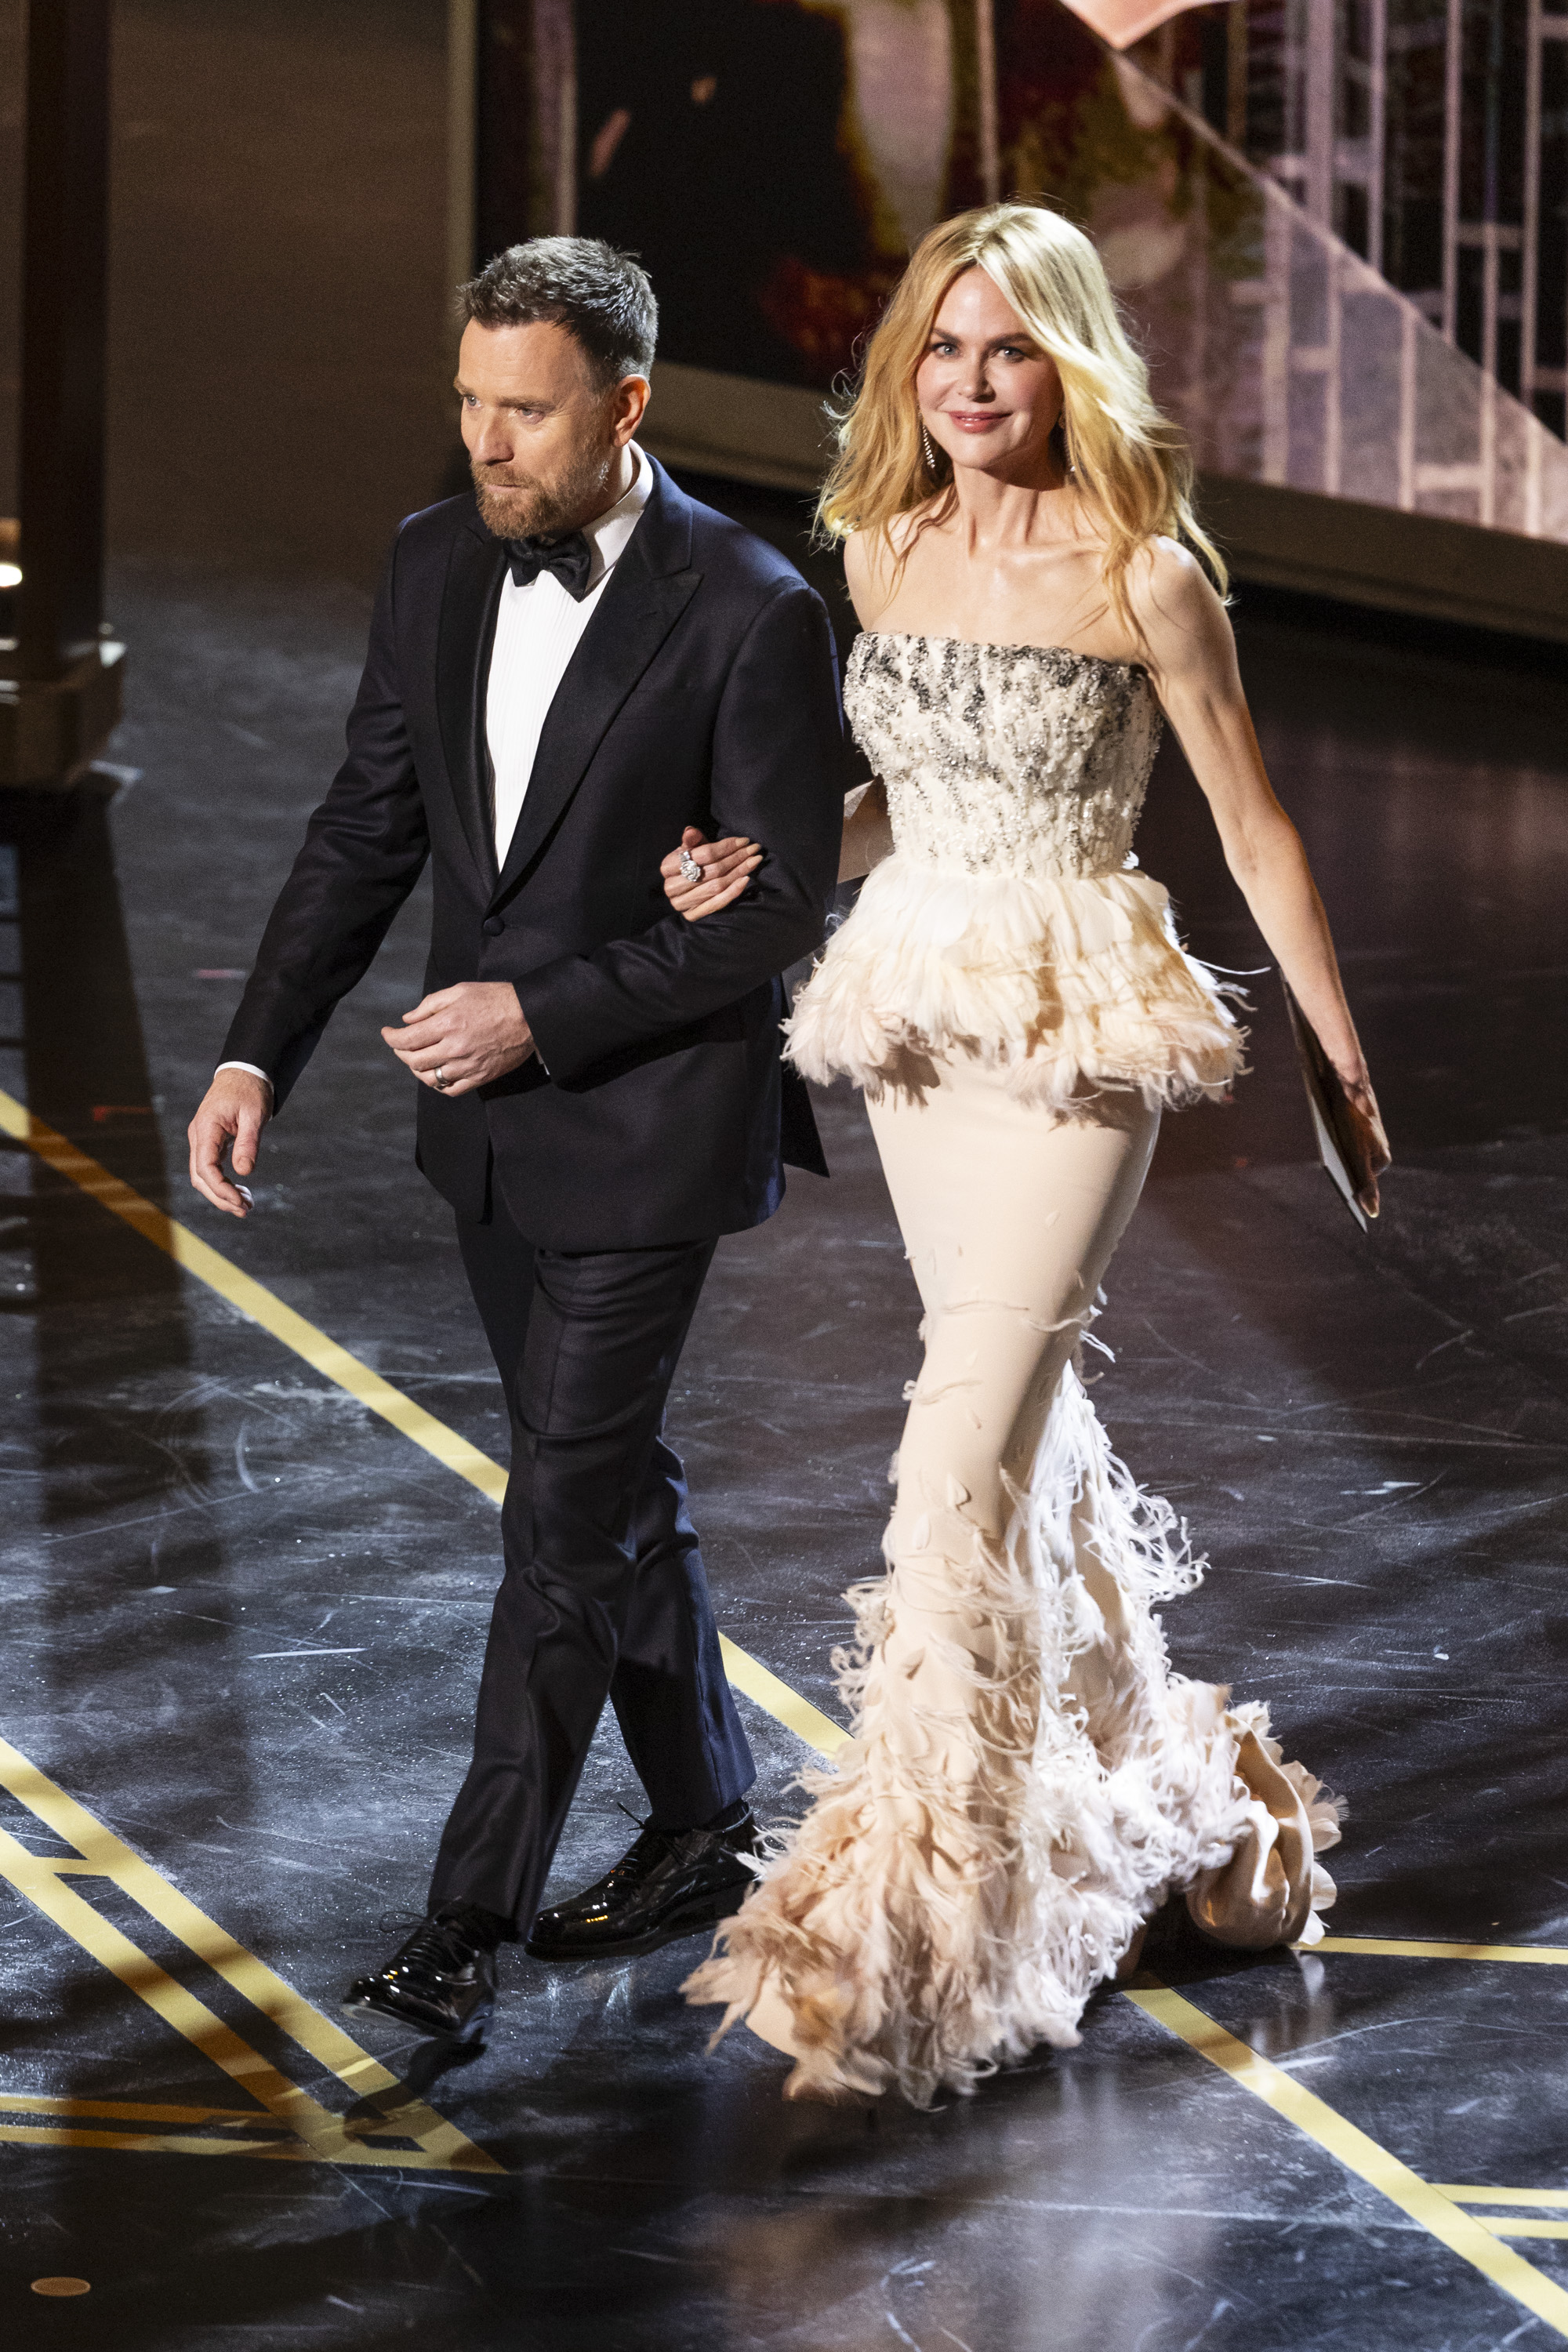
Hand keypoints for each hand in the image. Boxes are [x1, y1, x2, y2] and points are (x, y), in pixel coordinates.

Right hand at [188, 1070, 271, 1217]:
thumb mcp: (254, 1114)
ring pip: (203, 1176)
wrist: (243, 1072)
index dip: (220, 1188)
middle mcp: (199, 1136)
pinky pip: (210, 1168)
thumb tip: (245, 1172)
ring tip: (246, 1205)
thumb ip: (248, 1142)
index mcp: (206, 1128)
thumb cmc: (249, 1090)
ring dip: (221, 1194)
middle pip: (200, 1177)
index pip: (205, 1167)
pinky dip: (223, 1183)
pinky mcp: (209, 1142)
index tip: (240, 1201)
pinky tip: (240, 1192)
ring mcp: (202, 1140)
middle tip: (246, 1210)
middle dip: (221, 1197)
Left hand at [382, 981, 535, 1095]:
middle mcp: (454, 1048)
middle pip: (414, 1061)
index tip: (388, 1032)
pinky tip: (437, 1074)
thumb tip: (408, 1020)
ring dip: (417, 1070)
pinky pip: (451, 1089)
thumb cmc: (495, 999)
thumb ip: (430, 1005)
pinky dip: (439, 1084)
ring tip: (418, 1060)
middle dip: (401, 1053)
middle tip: (401, 1045)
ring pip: (430, 1078)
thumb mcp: (460, 990)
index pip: (407, 1039)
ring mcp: (467, 1066)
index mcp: (447, 1024)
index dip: (391, 1038)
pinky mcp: (480, 1077)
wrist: (530, 1016)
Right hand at [659, 826, 761, 921]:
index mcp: (667, 866)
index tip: (744, 841)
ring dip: (739, 872)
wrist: (686, 890)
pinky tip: (746, 880)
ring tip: (754, 861)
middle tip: (754, 850)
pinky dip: (733, 892)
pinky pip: (716, 904)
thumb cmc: (691, 864)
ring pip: (717, 886)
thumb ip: (692, 840)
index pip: (704, 854)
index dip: (726, 846)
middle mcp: (671, 886)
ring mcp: (680, 903)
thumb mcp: (691, 849)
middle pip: (713, 871)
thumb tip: (691, 832)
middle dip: (737, 858)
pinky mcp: (691, 916)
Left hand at [1337, 1063, 1390, 1216]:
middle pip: (1355, 1169)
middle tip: (1331, 1165)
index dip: (1349, 1190)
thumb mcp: (1357, 1156)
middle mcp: (1378, 1150)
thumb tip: (1373, 1212)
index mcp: (1382, 1160)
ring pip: (1348, 1155)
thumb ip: (1366, 1183)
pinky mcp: (1358, 1128)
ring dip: (1337, 1156)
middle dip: (1342, 1171)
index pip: (1363, 1184)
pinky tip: (1326, 1138)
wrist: (1348, 1086)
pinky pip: (1344, 1141)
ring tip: (1328, 1151)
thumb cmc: (1353, 1121)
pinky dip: (1335, 1143)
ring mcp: (1369, 1139)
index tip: (1338, 1194)